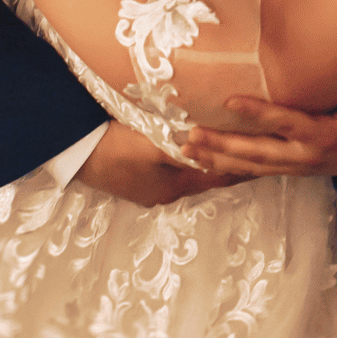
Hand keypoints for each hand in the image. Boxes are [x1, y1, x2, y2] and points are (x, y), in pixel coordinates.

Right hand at [74, 121, 246, 208]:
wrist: (75, 153)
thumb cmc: (115, 146)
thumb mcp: (153, 144)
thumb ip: (185, 149)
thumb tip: (215, 152)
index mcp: (173, 187)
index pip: (218, 177)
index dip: (240, 167)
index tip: (261, 159)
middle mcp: (164, 193)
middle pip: (202, 177)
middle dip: (221, 164)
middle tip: (244, 150)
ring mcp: (147, 190)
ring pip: (183, 175)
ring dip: (199, 163)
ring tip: (216, 148)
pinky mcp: (133, 182)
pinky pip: (165, 171)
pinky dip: (178, 162)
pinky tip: (178, 150)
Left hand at [183, 44, 336, 178]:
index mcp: (325, 135)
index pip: (285, 123)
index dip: (257, 112)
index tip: (229, 101)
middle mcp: (307, 156)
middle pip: (258, 153)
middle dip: (222, 145)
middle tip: (189, 135)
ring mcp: (300, 167)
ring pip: (252, 167)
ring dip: (219, 159)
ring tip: (187, 149)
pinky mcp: (296, 170)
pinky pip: (259, 170)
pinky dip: (232, 166)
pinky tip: (209, 161)